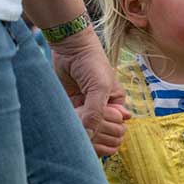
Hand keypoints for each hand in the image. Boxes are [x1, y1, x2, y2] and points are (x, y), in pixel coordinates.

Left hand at [51, 31, 128, 156]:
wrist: (71, 47)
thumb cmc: (92, 63)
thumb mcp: (99, 88)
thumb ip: (96, 113)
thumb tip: (89, 136)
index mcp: (116, 104)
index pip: (115, 128)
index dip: (105, 132)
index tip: (96, 128)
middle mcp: (103, 108)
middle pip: (100, 130)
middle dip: (92, 130)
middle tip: (82, 122)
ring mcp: (87, 107)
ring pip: (84, 127)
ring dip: (79, 126)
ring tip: (74, 118)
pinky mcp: (72, 106)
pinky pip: (72, 121)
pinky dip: (69, 122)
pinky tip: (67, 117)